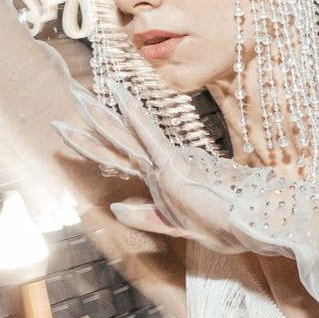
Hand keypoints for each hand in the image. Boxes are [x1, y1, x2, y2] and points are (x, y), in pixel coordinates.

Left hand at [54, 87, 249, 255]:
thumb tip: (114, 206)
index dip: (92, 143)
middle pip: (117, 139)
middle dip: (92, 118)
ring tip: (78, 94)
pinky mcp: (175, 165)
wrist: (249, 225)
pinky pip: (150, 137)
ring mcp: (165, 162)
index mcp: (157, 176)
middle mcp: (158, 165)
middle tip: (71, 93)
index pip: (118, 156)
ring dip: (101, 115)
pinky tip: (120, 98)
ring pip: (125, 135)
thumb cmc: (220, 224)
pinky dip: (135, 116)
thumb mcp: (173, 225)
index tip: (69, 129)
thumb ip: (144, 216)